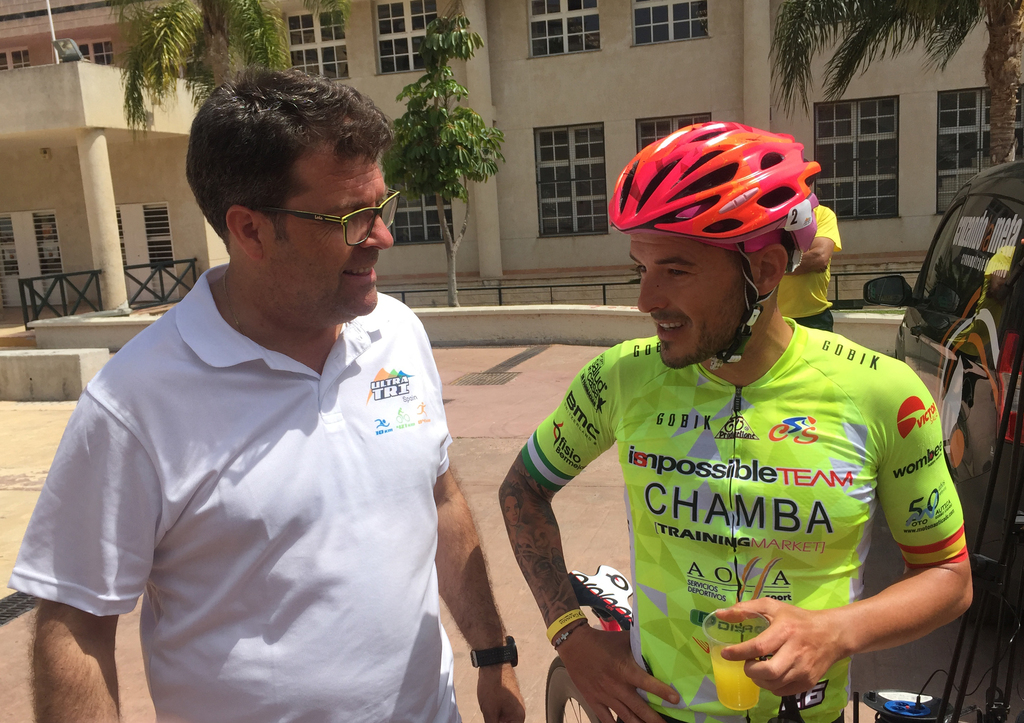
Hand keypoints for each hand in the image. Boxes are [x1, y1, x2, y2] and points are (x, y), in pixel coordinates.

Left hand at [477, 663, 524, 722]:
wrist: (493, 664)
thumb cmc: (493, 686)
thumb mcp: (490, 713)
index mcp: (518, 718)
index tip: (491, 721)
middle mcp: (519, 712)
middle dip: (496, 722)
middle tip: (488, 717)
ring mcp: (514, 705)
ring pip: (504, 720)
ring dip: (495, 719)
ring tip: (488, 713)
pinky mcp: (508, 699)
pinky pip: (503, 713)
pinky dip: (495, 716)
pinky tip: (488, 712)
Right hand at [556, 624, 679, 722]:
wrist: (574, 644)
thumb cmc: (602, 641)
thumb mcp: (623, 639)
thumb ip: (639, 646)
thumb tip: (657, 645)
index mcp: (624, 669)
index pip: (647, 683)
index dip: (662, 692)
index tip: (676, 700)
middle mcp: (616, 686)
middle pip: (639, 708)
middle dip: (654, 719)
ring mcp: (604, 695)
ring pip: (625, 716)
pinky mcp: (593, 700)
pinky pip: (606, 719)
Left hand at [716, 599, 845, 696]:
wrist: (831, 634)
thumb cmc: (797, 619)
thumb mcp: (772, 606)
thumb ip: (745, 609)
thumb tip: (720, 614)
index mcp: (785, 630)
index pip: (759, 646)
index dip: (739, 652)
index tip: (726, 654)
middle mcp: (795, 651)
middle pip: (768, 672)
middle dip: (750, 671)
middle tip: (747, 664)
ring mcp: (803, 669)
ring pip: (774, 685)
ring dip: (759, 680)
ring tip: (757, 669)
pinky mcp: (808, 681)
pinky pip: (783, 691)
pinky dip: (771, 686)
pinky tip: (770, 675)